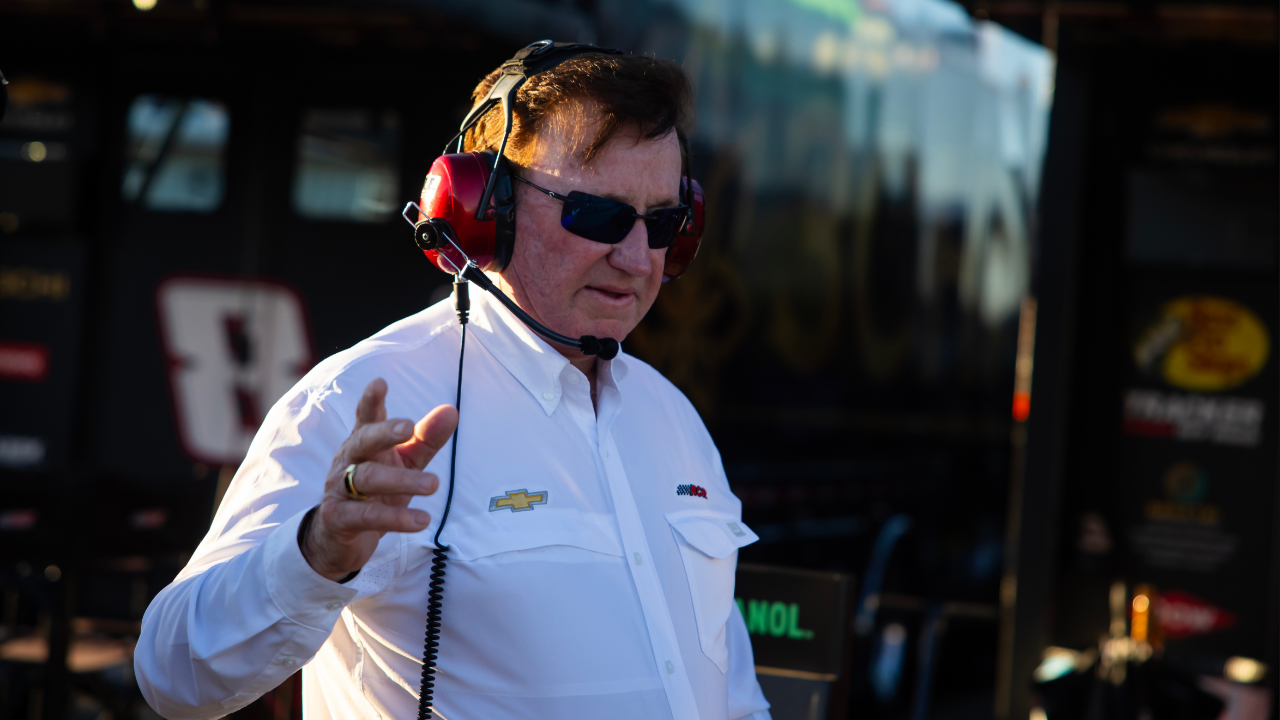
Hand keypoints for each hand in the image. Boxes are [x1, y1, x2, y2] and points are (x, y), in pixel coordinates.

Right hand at [301, 378, 457, 580]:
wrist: (338, 537)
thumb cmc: (375, 491)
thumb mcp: (404, 463)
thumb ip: (425, 439)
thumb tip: (451, 410)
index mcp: (364, 443)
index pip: (366, 417)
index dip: (371, 401)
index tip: (379, 383)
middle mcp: (348, 461)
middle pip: (363, 441)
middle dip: (383, 432)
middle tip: (408, 428)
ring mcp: (339, 489)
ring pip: (368, 479)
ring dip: (402, 481)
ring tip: (434, 485)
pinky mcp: (339, 519)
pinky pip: (367, 517)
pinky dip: (395, 519)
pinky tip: (421, 520)